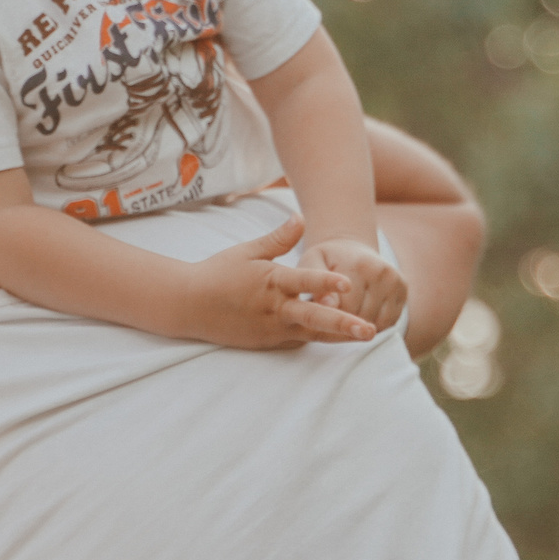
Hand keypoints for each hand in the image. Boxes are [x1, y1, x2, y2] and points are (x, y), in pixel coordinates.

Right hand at [184, 217, 378, 348]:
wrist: (189, 305)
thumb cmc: (220, 273)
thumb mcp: (248, 251)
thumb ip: (278, 238)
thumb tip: (300, 217)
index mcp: (270, 281)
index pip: (302, 281)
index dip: (325, 283)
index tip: (347, 284)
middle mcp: (274, 308)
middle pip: (313, 317)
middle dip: (343, 324)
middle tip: (369, 330)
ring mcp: (271, 328)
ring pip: (311, 334)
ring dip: (338, 335)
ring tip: (366, 336)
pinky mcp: (268, 342)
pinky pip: (298, 341)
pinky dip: (319, 339)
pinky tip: (341, 339)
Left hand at [311, 235, 407, 336]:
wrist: (349, 247)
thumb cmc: (327, 259)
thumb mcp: (313, 263)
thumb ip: (318, 284)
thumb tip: (328, 305)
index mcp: (360, 266)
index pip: (346, 310)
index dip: (330, 320)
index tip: (320, 320)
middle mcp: (383, 273)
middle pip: (362, 318)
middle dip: (345, 324)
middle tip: (331, 320)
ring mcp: (396, 281)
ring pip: (377, 323)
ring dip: (360, 328)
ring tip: (345, 319)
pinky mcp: (403, 288)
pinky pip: (389, 321)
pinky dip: (375, 325)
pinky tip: (360, 317)